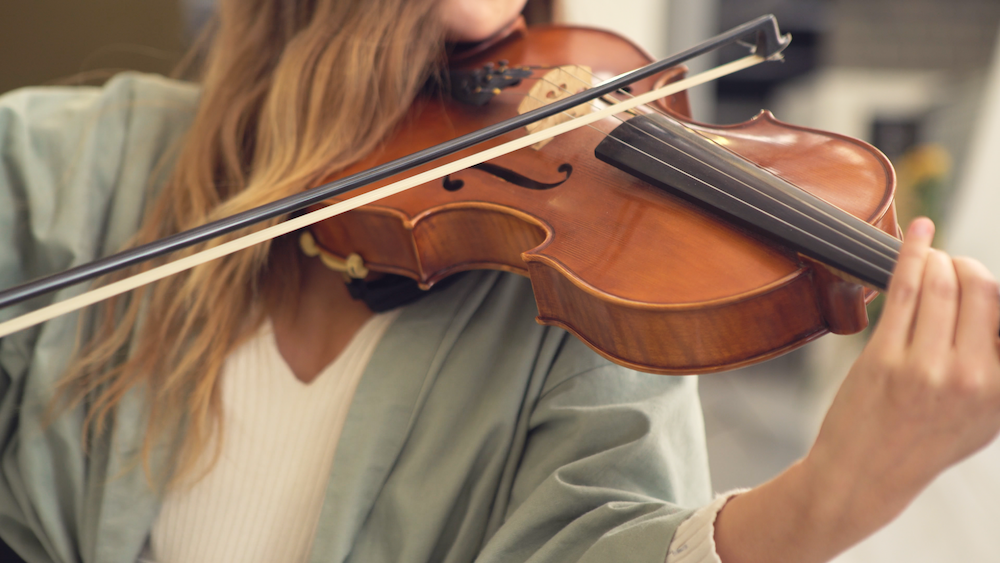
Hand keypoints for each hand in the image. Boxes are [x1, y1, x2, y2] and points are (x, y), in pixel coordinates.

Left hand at [805, 217, 999, 535]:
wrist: (865, 476)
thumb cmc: (923, 443)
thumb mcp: (984, 419)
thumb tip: (997, 313)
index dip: (997, 290)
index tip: (986, 285)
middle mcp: (972, 377)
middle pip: (983, 287)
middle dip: (968, 266)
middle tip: (955, 267)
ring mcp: (926, 366)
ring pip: (941, 284)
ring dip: (936, 260)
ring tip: (932, 261)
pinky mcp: (884, 356)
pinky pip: (903, 289)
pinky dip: (912, 252)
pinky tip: (917, 232)